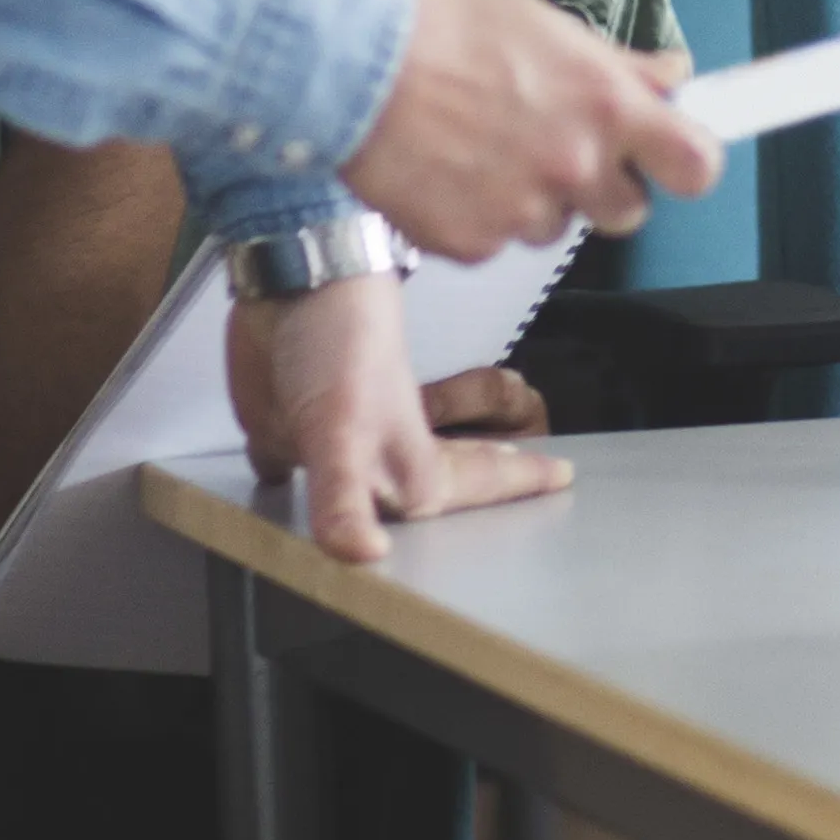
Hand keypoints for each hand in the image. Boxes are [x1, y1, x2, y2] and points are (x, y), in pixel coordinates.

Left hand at [227, 280, 569, 565]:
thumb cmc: (340, 339)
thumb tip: (365, 558)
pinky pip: (286, 463)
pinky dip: (290, 478)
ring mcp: (333, 441)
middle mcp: (379, 455)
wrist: (286, 281)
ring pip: (375, 476)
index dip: (517, 483)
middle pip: (442, 472)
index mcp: (410, 462)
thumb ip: (347, 500)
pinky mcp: (279, 427)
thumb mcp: (344, 428)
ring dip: (391, 486)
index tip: (561, 476)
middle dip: (480, 478)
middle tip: (522, 477)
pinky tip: (287, 484)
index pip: (477, 480)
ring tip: (404, 502)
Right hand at [341, 0, 719, 261]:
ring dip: (531, 198)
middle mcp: (572, 165)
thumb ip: (619, 67)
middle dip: (602, 185)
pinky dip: (475, 215)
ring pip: (553, 226)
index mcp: (605, 106)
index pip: (696, 165)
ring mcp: (521, 212)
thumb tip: (670, 75)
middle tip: (559, 145)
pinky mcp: (470, 244)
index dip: (688, 164)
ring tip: (484, 144)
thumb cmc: (442, 28)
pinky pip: (493, 244)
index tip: (676, 158)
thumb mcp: (549, 27)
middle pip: (627, 211)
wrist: (353, 60)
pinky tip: (449, 167)